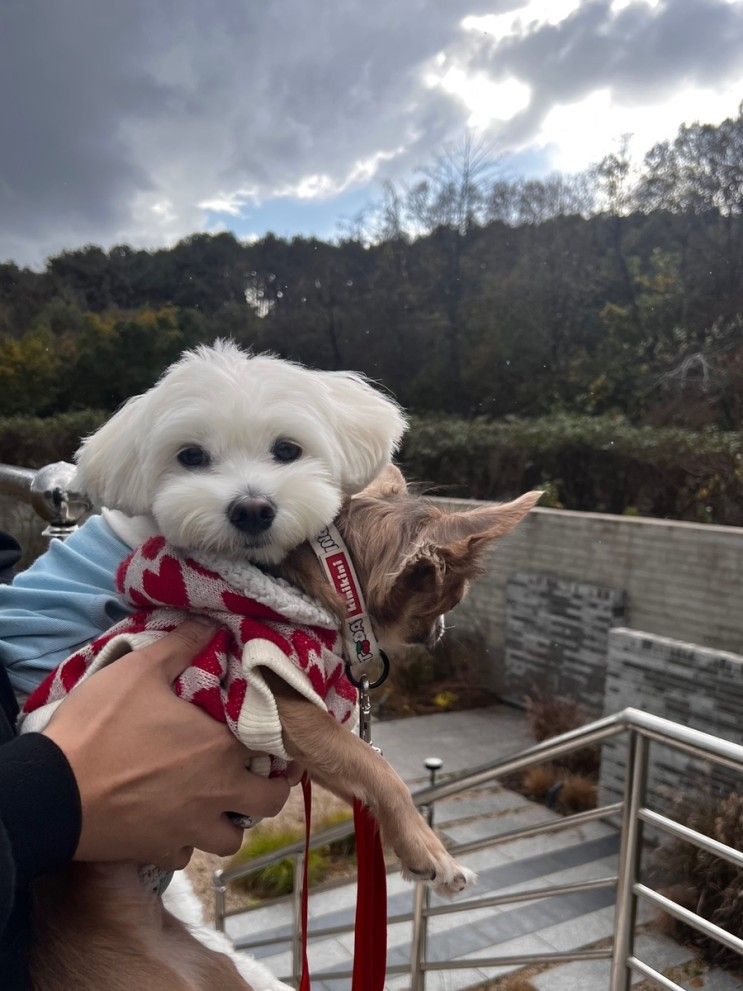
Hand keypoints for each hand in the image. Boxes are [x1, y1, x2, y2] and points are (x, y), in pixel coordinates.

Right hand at [43, 619, 291, 869]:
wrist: (52, 791)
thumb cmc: (101, 726)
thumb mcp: (139, 670)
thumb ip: (181, 646)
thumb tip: (211, 625)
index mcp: (222, 747)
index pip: (276, 750)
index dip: (279, 745)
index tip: (276, 740)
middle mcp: (216, 792)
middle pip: (267, 804)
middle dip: (268, 791)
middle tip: (256, 776)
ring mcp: (189, 828)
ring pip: (230, 839)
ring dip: (229, 822)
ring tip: (216, 803)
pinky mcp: (158, 852)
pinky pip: (185, 855)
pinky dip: (184, 843)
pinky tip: (173, 823)